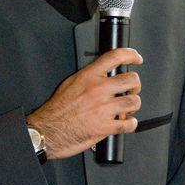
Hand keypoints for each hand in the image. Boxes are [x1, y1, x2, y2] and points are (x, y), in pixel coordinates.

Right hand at [26, 47, 142, 158]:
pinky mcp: (105, 127)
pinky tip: (125, 123)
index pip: (115, 57)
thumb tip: (104, 73)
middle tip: (131, 90)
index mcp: (89, 76)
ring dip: (132, 106)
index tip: (136, 58)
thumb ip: (90, 76)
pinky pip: (129, 124)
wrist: (48, 130)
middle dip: (135, 86)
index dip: (130, 55)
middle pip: (131, 80)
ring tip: (125, 108)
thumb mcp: (71, 82)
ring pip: (134, 102)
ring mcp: (103, 108)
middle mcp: (98, 89)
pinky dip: (130, 124)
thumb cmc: (57, 108)